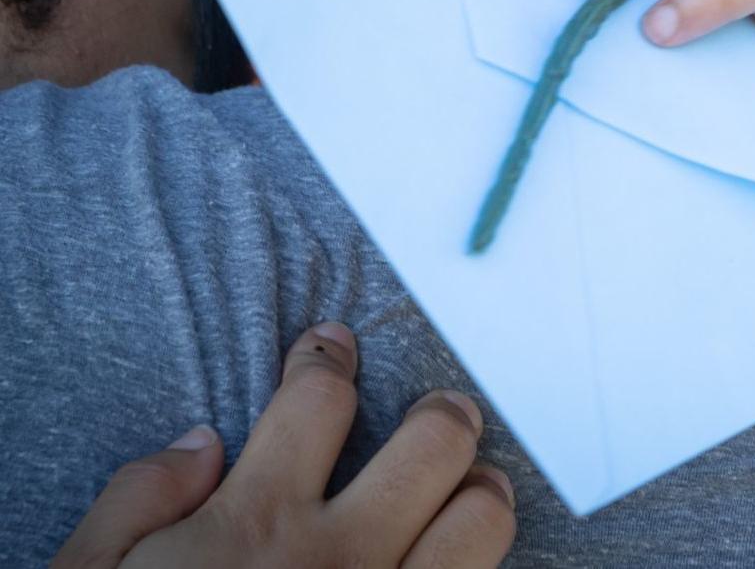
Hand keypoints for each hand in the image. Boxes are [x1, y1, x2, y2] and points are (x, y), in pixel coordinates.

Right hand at [53, 322, 515, 568]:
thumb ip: (134, 504)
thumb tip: (201, 445)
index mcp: (255, 525)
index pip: (320, 398)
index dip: (327, 357)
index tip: (333, 346)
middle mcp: (338, 562)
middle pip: (435, 443)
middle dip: (443, 414)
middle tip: (441, 414)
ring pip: (480, 523)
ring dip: (479, 495)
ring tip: (471, 490)